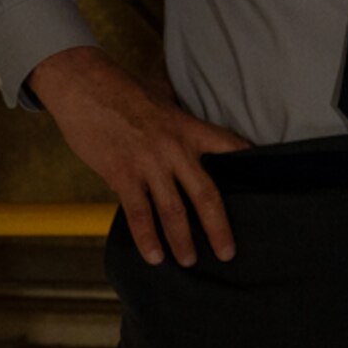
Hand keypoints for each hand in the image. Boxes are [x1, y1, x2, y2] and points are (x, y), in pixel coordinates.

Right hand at [29, 46, 248, 266]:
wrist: (85, 86)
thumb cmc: (123, 90)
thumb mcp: (162, 98)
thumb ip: (178, 116)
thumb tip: (186, 124)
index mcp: (190, 127)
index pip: (229, 147)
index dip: (247, 165)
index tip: (262, 187)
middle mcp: (175, 149)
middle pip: (206, 194)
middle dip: (219, 227)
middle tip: (228, 252)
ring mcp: (149, 163)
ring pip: (173, 210)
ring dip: (183, 240)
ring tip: (189, 261)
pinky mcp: (122, 174)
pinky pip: (138, 213)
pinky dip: (147, 237)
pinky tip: (154, 256)